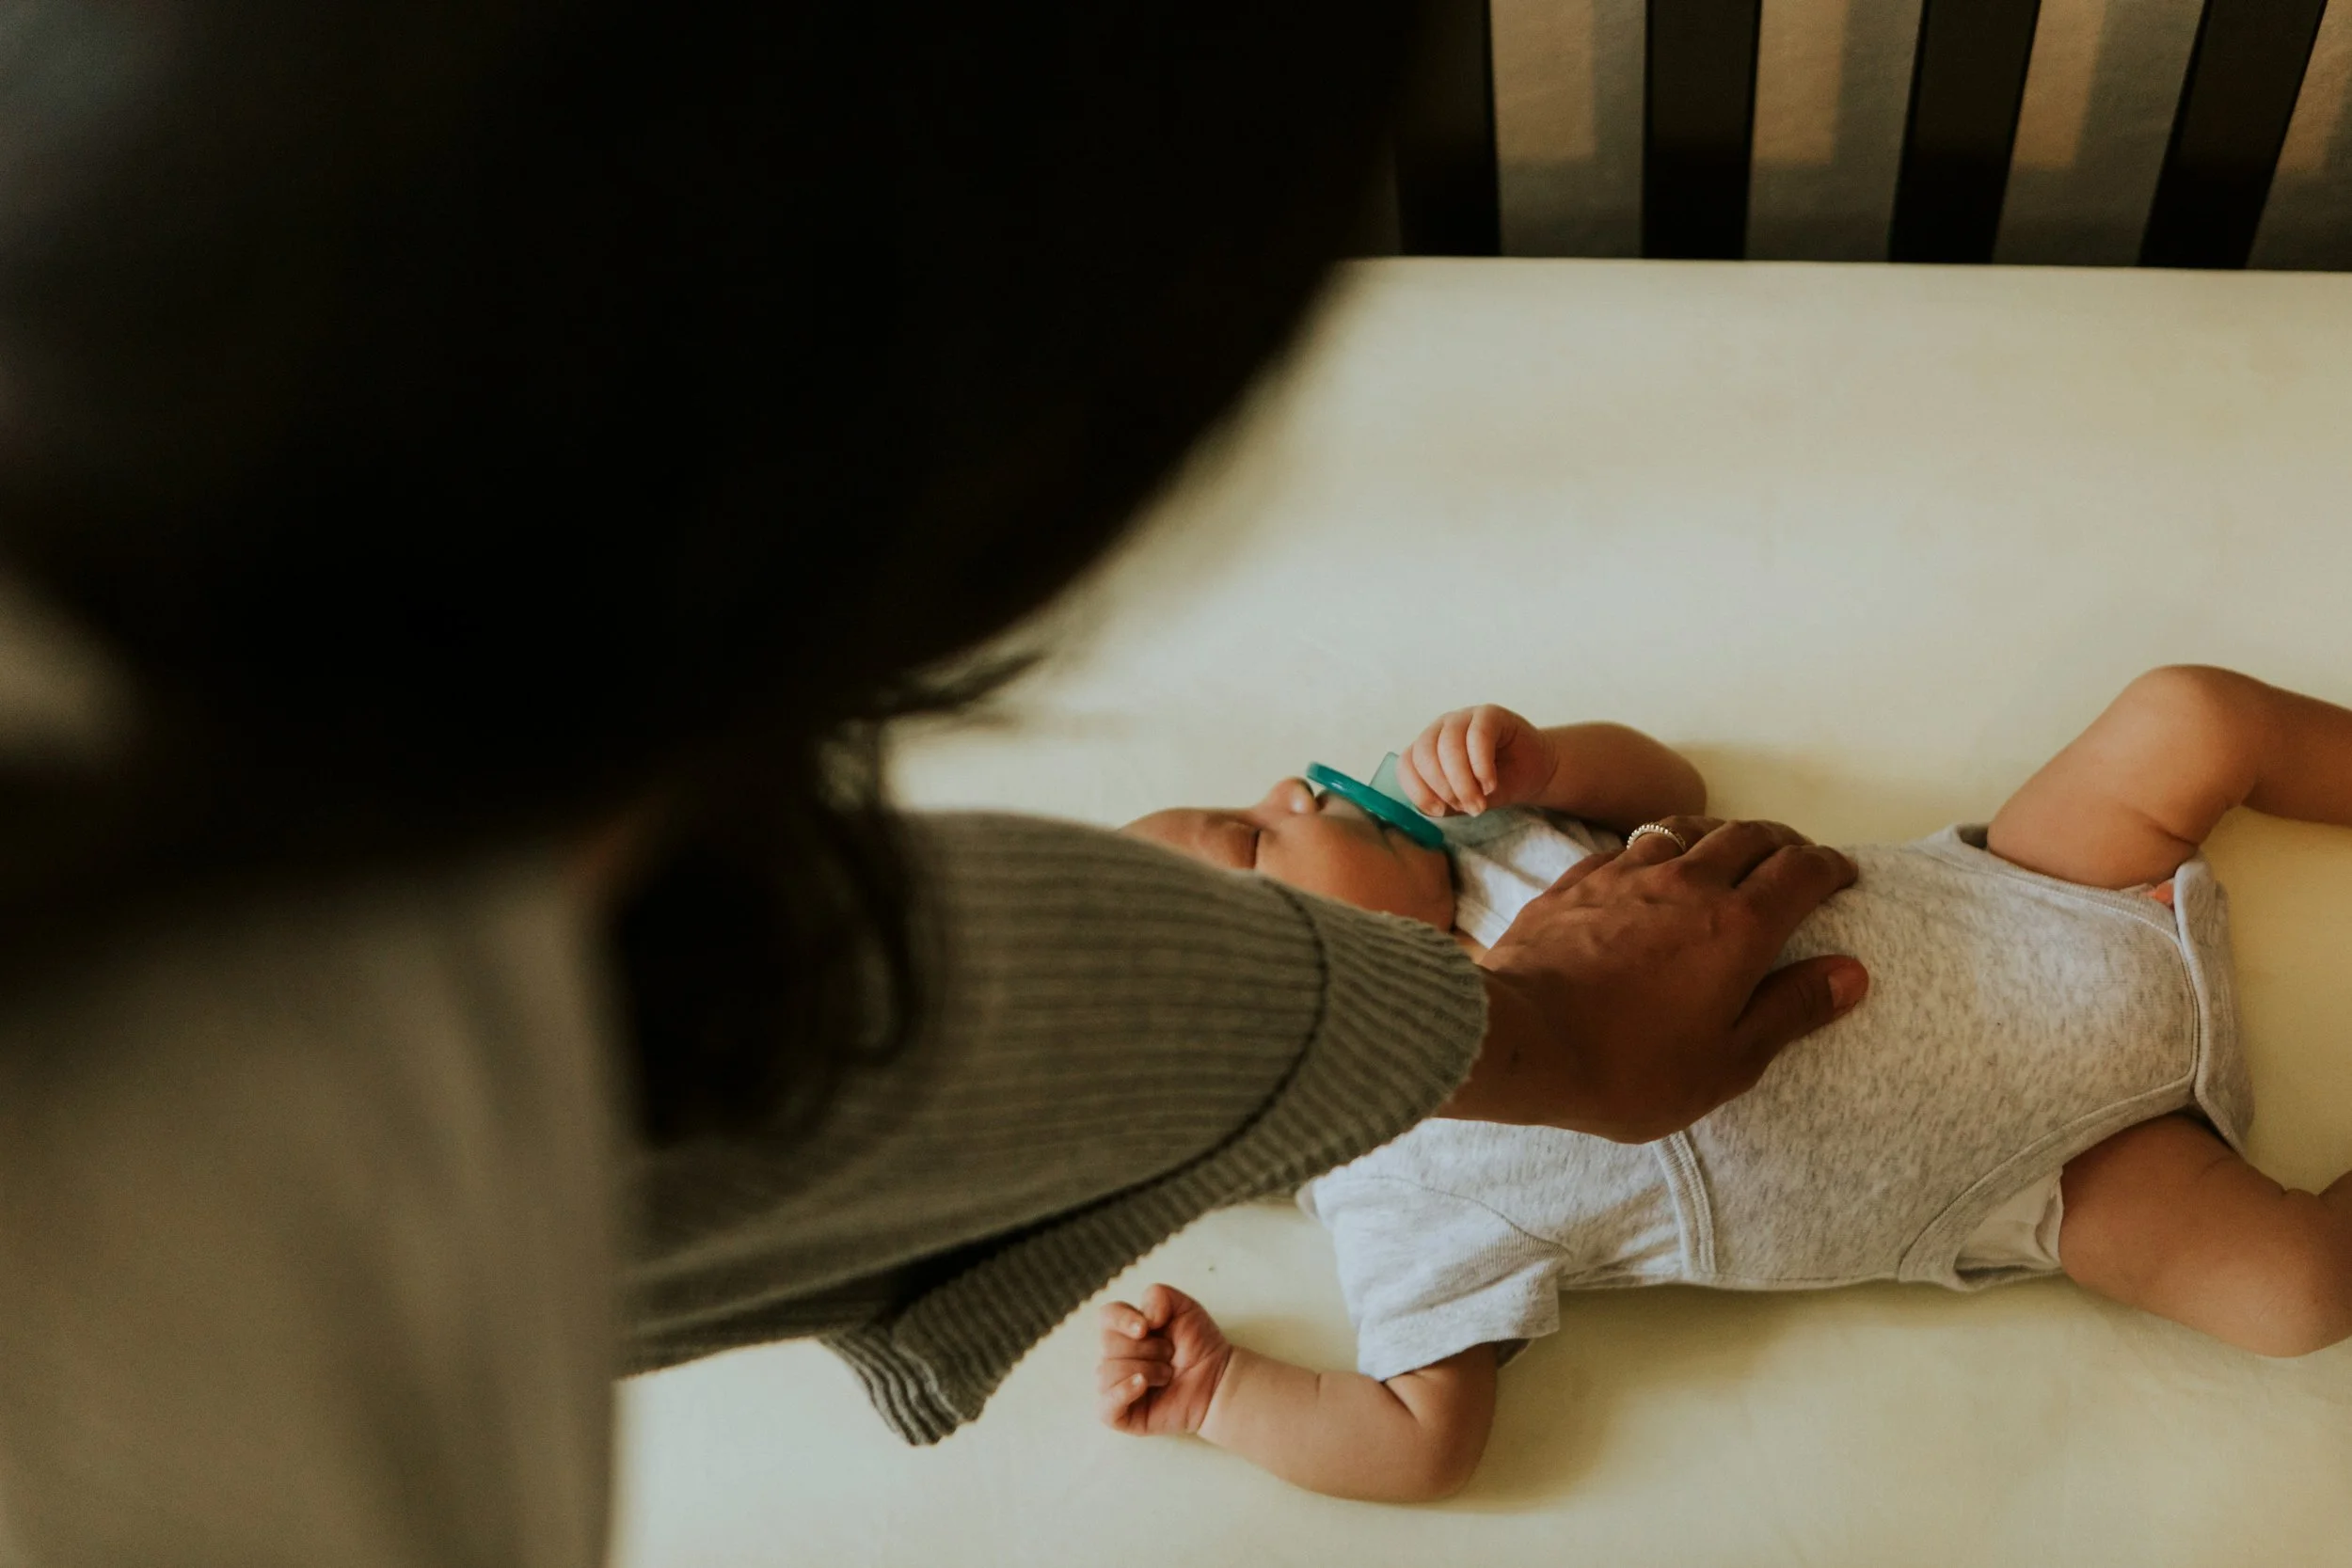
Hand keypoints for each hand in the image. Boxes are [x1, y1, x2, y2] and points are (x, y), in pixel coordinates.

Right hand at [1097, 1284, 1232, 1436]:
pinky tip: (1143, 1386)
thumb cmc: (1199, 1345)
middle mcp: (1114, 1358)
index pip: (1105, 1316)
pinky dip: (1122, 1393)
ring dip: (1146, 1370)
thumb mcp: (1184, 1307)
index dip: (1122, 1319)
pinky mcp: (1119, 1415)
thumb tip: (1141, 1321)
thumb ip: (1158, 1295)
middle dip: (1147, 1349)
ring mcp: (1114, 1387)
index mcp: (1123, 1331)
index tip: (1146, 1328)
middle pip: (1108, 1345)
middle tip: (1170, 1356)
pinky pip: (1105, 1407)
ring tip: (1167, 1376)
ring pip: (1107, 1372)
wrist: (1218, 1381)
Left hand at [1397, 704, 1554, 815]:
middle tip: (1466, 807)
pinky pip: (1477, 735)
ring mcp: (1463, 718)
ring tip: (1480, 801)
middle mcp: (1439, 730)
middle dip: (1443, 787)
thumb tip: (1432, 808)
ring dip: (1462, 780)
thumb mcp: (1464, 800)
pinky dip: (1481, 765)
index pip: (1406, 764)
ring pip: (1448, 745)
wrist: (1532, 771)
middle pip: (1424, 754)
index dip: (1417, 790)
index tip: (1439, 811)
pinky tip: (1490, 784)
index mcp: (1426, 749)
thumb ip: (1444, 802)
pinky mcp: (1489, 714)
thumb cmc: (1494, 785)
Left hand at [1444, 815, 1867, 1141]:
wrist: (1518, 1039)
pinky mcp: (1576, 881)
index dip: (1829, 868)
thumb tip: (1851, 971)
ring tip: (1728, 850)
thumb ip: (1791, 1010)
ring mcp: (1626, 875)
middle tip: (1795, 860)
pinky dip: (1657, 849)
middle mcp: (1688, 883)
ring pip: (1686, 828)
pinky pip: (1628, 847)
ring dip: (1718, 833)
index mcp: (1738, 926)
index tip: (1842, 877)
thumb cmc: (1628, 1067)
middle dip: (1782, 842)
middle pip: (1748, 836)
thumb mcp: (1727, 1062)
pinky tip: (1650, 866)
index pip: (1801, 872)